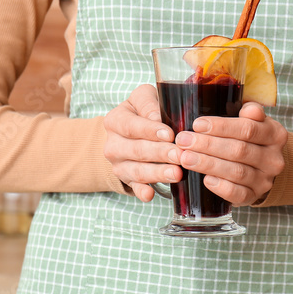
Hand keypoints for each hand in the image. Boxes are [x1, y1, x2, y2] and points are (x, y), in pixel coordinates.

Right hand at [102, 84, 181, 201]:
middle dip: (159, 153)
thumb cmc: (142, 111)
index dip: (150, 130)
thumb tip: (159, 119)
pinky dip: (142, 192)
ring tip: (176, 174)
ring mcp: (119, 164)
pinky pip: (134, 187)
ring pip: (137, 171)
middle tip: (179, 154)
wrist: (126, 134)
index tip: (169, 134)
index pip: (131, 126)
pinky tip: (150, 195)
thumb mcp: (143, 98)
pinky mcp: (127, 179)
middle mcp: (113, 144)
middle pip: (136, 150)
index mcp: (115, 121)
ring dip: (157, 173)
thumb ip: (150, 104)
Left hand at [174, 102, 286, 205]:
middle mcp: (273, 159)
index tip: (197, 124)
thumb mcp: (255, 122)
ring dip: (208, 164)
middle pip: (239, 151)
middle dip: (208, 145)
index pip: (248, 129)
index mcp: (275, 135)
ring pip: (236, 172)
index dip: (221, 127)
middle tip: (184, 141)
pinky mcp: (254, 196)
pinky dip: (220, 187)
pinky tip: (205, 180)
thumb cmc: (252, 139)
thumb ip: (251, 113)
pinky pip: (237, 194)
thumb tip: (248, 109)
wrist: (262, 168)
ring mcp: (265, 180)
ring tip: (185, 158)